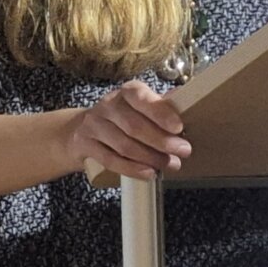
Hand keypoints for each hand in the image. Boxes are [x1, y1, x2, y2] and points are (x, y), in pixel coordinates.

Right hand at [65, 79, 190, 179]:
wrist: (80, 131)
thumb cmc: (121, 119)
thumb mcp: (139, 108)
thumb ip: (161, 107)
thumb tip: (188, 104)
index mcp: (126, 92)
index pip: (140, 97)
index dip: (160, 112)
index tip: (178, 127)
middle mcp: (108, 105)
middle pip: (134, 125)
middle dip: (162, 141)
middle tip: (183, 151)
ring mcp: (94, 125)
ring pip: (124, 145)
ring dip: (151, 158)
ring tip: (170, 165)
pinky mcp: (85, 145)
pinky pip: (111, 160)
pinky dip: (132, 169)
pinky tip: (149, 173)